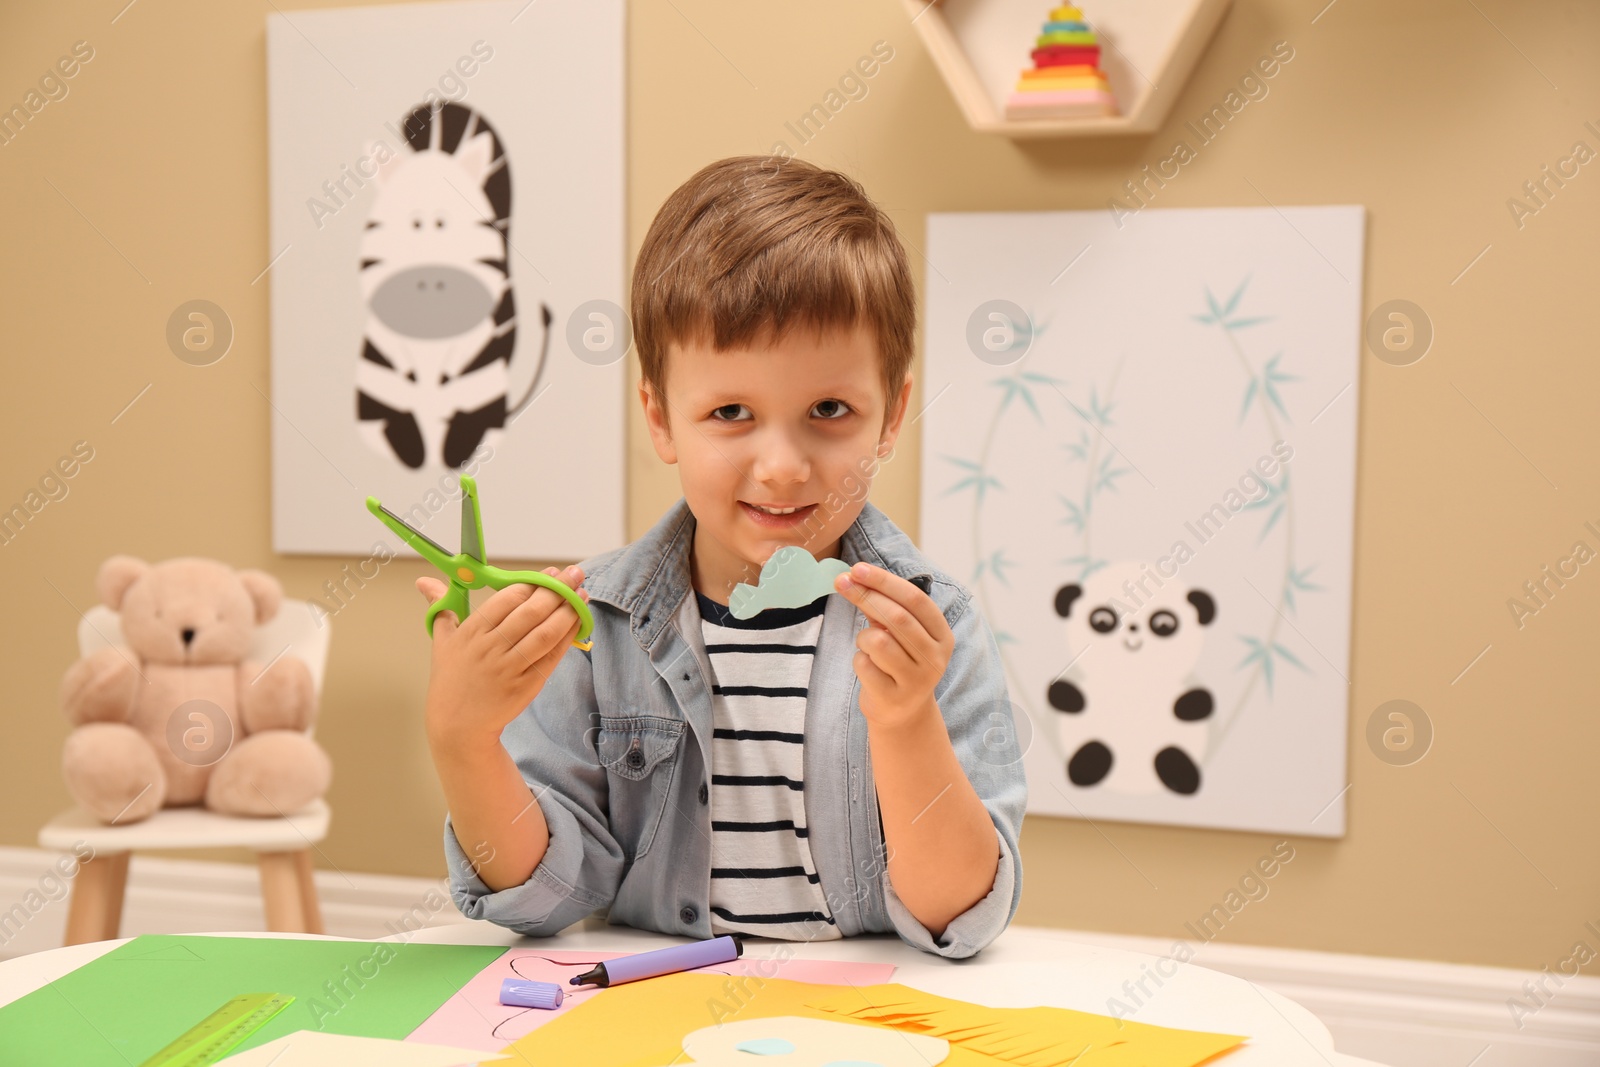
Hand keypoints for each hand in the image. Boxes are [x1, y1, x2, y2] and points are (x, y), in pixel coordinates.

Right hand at [419, 567, 588, 752]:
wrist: (457, 725)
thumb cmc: (451, 678)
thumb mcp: (442, 640)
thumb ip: (440, 605)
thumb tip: (424, 581)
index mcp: (471, 631)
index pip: (508, 598)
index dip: (534, 582)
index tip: (552, 573)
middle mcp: (490, 648)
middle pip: (530, 612)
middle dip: (557, 590)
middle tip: (575, 575)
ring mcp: (509, 668)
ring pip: (545, 634)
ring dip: (568, 612)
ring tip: (582, 596)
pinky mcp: (525, 686)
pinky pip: (551, 657)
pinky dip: (567, 638)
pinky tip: (578, 623)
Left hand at [833, 562, 952, 731]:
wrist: (902, 713)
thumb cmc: (898, 662)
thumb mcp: (899, 633)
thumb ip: (884, 606)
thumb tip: (853, 577)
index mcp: (942, 635)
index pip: (915, 599)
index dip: (884, 581)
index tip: (857, 569)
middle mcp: (935, 658)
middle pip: (897, 617)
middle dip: (865, 596)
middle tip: (841, 583)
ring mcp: (917, 680)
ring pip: (879, 641)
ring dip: (863, 636)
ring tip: (867, 645)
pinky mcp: (894, 697)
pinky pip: (865, 665)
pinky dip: (859, 659)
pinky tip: (868, 668)